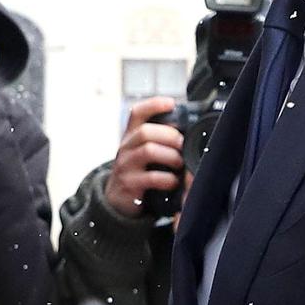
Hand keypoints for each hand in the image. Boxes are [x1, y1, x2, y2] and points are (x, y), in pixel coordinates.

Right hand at [102, 97, 185, 219]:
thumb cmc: (138, 172)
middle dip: (169, 135)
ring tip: (179, 163)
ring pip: (148, 150)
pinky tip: (173, 181)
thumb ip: (158, 140)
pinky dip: (167, 178)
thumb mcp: (142, 152)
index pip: (137, 113)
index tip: (171, 103)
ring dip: (170, 156)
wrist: (117, 200)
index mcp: (131, 136)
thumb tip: (187, 130)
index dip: (154, 105)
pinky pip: (150, 177)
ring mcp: (125, 166)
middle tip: (182, 143)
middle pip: (145, 131)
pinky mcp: (129, 184)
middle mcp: (126, 147)